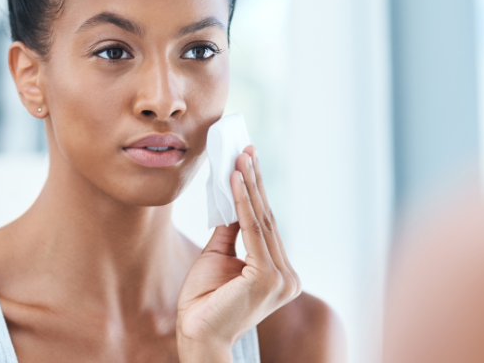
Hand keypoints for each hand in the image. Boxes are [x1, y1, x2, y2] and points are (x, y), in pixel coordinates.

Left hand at [176, 146, 301, 361]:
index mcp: (279, 273)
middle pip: (266, 218)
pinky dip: (242, 202)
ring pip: (261, 221)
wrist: (196, 333)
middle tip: (247, 150)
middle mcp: (287, 276)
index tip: (249, 161)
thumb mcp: (217, 256)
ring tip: (240, 158)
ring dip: (249, 185)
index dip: (256, 191)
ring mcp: (281, 279)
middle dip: (254, 182)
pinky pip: (252, 230)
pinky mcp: (268, 278)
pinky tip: (235, 180)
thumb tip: (231, 200)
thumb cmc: (204, 300)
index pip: (266, 224)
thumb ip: (229, 231)